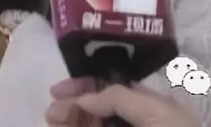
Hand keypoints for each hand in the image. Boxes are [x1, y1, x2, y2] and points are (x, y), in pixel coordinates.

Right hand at [46, 80, 199, 126]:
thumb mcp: (158, 114)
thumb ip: (121, 99)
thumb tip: (86, 97)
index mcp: (152, 111)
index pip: (113, 91)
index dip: (85, 87)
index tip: (58, 91)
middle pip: (97, 112)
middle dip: (72, 107)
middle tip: (52, 112)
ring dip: (70, 122)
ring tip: (52, 120)